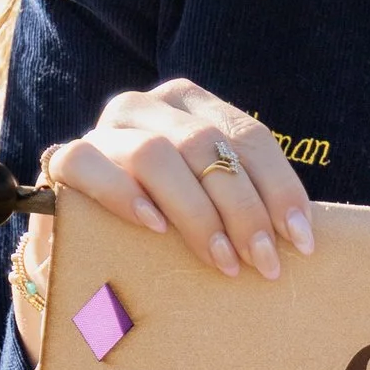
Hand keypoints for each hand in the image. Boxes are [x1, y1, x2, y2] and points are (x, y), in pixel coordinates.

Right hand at [7, 81, 314, 358]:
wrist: (84, 240)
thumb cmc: (162, 225)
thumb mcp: (208, 206)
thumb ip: (242, 202)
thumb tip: (303, 238)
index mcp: (192, 107)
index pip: (248, 136)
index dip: (280, 187)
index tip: (303, 239)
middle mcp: (149, 107)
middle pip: (208, 147)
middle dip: (245, 210)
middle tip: (265, 263)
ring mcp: (105, 130)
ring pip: (156, 155)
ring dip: (196, 214)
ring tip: (223, 262)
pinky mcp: (65, 158)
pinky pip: (89, 164)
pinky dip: (123, 194)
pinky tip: (154, 228)